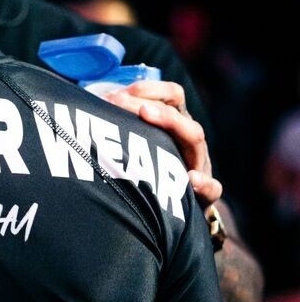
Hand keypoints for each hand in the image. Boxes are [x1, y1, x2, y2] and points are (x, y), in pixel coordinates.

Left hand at [105, 80, 221, 207]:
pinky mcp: (206, 193)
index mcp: (175, 124)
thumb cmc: (152, 173)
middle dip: (152, 107)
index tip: (119, 93)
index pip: (171, 95)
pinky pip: (213, 187)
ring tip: (149, 117)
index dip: (147, 90)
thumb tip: (90, 108)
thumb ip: (122, 127)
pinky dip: (204, 182)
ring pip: (195, 138)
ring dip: (173, 126)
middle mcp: (189, 140)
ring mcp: (200, 164)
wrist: (177, 211)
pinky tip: (190, 179)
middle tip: (123, 104)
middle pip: (179, 113)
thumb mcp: (141, 146)